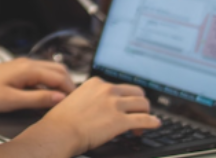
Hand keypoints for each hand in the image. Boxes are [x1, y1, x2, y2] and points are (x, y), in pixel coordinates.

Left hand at [0, 57, 75, 112]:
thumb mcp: (12, 100)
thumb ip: (37, 99)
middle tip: (72, 101)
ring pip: (48, 70)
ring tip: (61, 99)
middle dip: (67, 84)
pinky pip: (39, 74)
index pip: (58, 76)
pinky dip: (47, 82)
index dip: (69, 90)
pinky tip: (45, 95)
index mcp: (28, 69)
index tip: (76, 103)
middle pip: (57, 69)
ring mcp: (21, 65)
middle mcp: (26, 63)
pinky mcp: (17, 70)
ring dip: (58, 82)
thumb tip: (58, 98)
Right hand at [37, 76, 160, 153]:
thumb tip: (98, 107)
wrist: (60, 131)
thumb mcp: (76, 99)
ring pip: (143, 104)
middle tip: (138, 115)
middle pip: (136, 92)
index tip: (124, 109)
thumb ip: (90, 98)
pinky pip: (144, 119)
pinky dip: (152, 122)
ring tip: (142, 125)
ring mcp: (115, 104)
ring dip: (146, 114)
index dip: (125, 99)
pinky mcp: (120, 120)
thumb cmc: (63, 120)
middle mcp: (108, 90)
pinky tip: (155, 124)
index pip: (120, 87)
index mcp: (97, 83)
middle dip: (140, 103)